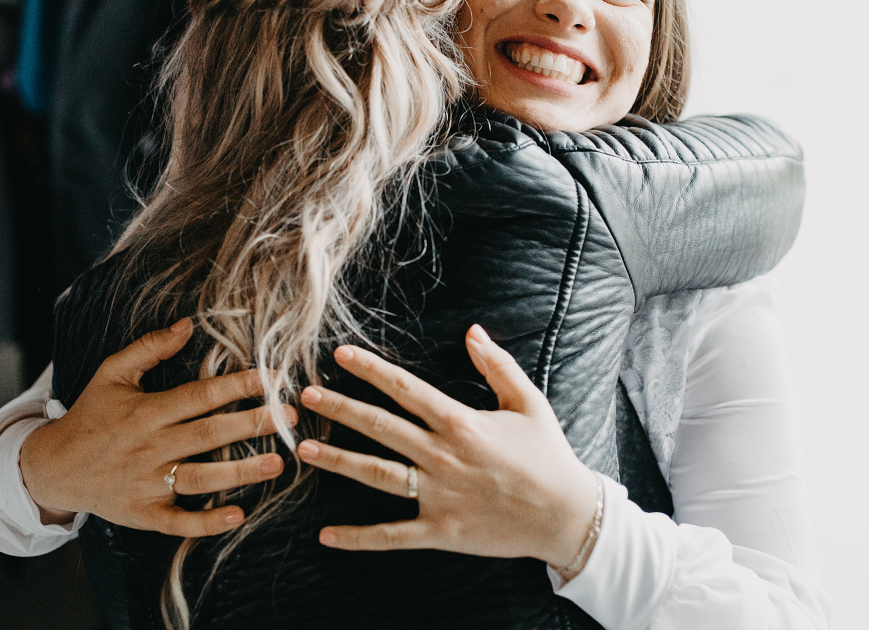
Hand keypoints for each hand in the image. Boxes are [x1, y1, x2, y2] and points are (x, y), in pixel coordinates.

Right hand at [19, 318, 294, 536]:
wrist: (53, 467)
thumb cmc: (91, 414)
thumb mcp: (111, 374)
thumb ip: (149, 347)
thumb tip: (188, 324)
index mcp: (146, 410)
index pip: (200, 395)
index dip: (238, 386)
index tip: (273, 378)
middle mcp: (149, 447)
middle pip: (208, 434)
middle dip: (252, 424)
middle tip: (291, 417)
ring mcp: (147, 482)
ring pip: (200, 478)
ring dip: (241, 472)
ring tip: (279, 462)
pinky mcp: (144, 513)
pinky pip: (179, 521)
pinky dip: (207, 522)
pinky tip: (238, 514)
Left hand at [296, 324, 598, 570]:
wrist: (566, 514)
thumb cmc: (548, 455)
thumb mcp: (528, 401)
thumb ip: (497, 365)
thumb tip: (471, 331)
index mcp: (461, 422)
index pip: (405, 389)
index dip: (370, 370)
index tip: (340, 356)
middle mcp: (443, 457)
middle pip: (380, 427)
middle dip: (340, 408)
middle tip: (305, 396)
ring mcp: (438, 496)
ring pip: (377, 475)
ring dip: (338, 460)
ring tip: (303, 448)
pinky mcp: (440, 531)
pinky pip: (392, 534)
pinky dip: (358, 537)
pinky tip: (326, 535)